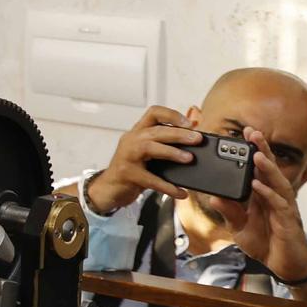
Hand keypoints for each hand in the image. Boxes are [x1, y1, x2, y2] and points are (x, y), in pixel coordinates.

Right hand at [87, 106, 201, 212]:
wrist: (110, 187)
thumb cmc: (133, 168)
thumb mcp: (148, 151)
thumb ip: (166, 141)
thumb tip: (195, 133)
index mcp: (138, 132)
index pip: (154, 113)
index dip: (172, 115)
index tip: (189, 123)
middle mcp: (131, 140)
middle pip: (155, 130)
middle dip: (178, 133)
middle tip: (197, 139)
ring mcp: (127, 156)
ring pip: (149, 147)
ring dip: (171, 152)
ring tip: (189, 159)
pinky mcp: (127, 174)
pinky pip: (150, 179)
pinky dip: (167, 186)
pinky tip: (180, 192)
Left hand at [236, 127, 306, 282]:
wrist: (281, 265)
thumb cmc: (264, 243)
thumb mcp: (239, 226)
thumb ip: (229, 211)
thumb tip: (214, 196)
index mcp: (263, 196)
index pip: (258, 170)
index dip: (253, 152)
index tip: (243, 134)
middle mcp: (275, 198)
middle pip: (270, 170)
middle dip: (262, 150)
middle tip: (253, 132)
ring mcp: (283, 208)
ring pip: (278, 183)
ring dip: (267, 168)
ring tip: (256, 154)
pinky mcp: (287, 221)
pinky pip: (278, 204)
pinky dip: (268, 193)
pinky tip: (257, 185)